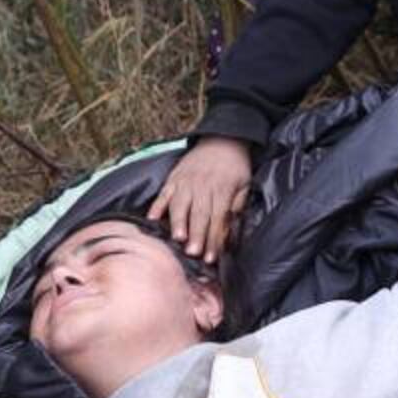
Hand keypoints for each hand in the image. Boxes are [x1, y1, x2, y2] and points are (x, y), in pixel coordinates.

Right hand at [147, 136, 252, 261]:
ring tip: (176, 238)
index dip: (214, 239)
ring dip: (178, 222)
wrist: (223, 139)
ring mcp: (186, 181)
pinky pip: (163, 193)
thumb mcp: (245, 184)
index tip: (211, 257)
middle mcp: (203, 186)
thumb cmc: (235, 167)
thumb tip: (231, 230)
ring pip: (180, 204)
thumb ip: (238, 206)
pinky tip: (152, 219)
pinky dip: (157, 206)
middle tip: (193, 253)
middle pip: (199, 214)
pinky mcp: (173, 177)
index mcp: (222, 189)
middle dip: (196, 235)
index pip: (218, 218)